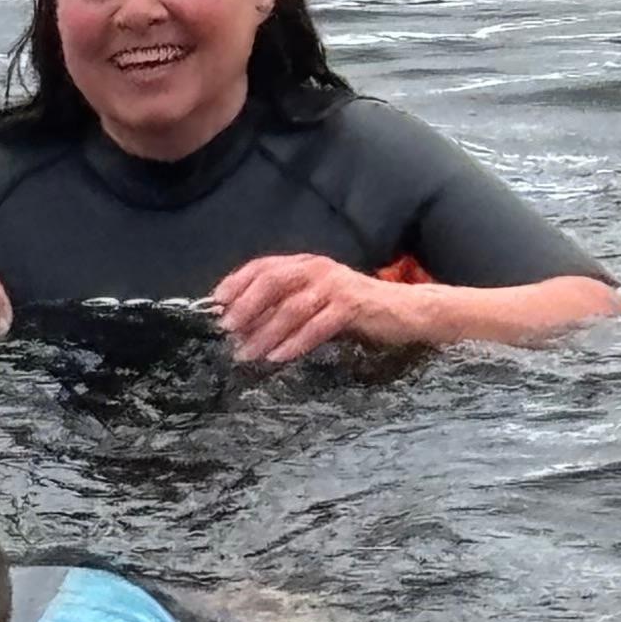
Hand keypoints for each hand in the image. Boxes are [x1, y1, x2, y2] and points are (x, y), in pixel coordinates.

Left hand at [212, 252, 435, 367]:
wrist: (404, 311)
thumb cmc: (354, 310)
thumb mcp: (316, 300)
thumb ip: (286, 303)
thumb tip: (244, 323)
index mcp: (305, 264)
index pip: (263, 266)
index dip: (237, 282)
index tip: (216, 303)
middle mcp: (317, 269)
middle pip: (273, 281)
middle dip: (247, 305)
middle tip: (227, 329)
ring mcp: (335, 286)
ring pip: (291, 307)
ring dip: (265, 332)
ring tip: (247, 354)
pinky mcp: (351, 306)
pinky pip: (316, 325)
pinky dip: (295, 342)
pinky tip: (278, 357)